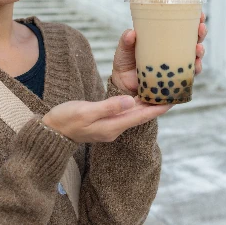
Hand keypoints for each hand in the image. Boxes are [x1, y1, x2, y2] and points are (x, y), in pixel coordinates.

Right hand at [42, 96, 170, 143]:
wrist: (52, 131)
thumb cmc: (65, 119)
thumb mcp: (85, 111)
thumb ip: (108, 106)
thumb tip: (131, 100)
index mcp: (112, 126)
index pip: (140, 116)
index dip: (156, 108)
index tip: (172, 100)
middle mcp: (114, 128)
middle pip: (140, 115)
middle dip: (155, 105)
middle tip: (171, 93)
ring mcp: (109, 126)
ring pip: (133, 114)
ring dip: (146, 105)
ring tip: (159, 94)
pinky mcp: (104, 122)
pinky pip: (124, 113)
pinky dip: (134, 105)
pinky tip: (137, 97)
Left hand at [111, 12, 207, 93]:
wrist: (122, 83)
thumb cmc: (124, 61)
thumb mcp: (124, 48)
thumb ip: (126, 40)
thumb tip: (131, 33)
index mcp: (162, 39)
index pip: (180, 27)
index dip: (192, 20)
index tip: (200, 14)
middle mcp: (171, 50)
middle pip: (192, 40)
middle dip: (200, 33)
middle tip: (201, 28)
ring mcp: (174, 64)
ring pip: (194, 56)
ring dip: (200, 51)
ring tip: (198, 48)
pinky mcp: (174, 78)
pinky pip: (189, 74)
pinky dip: (195, 70)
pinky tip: (196, 65)